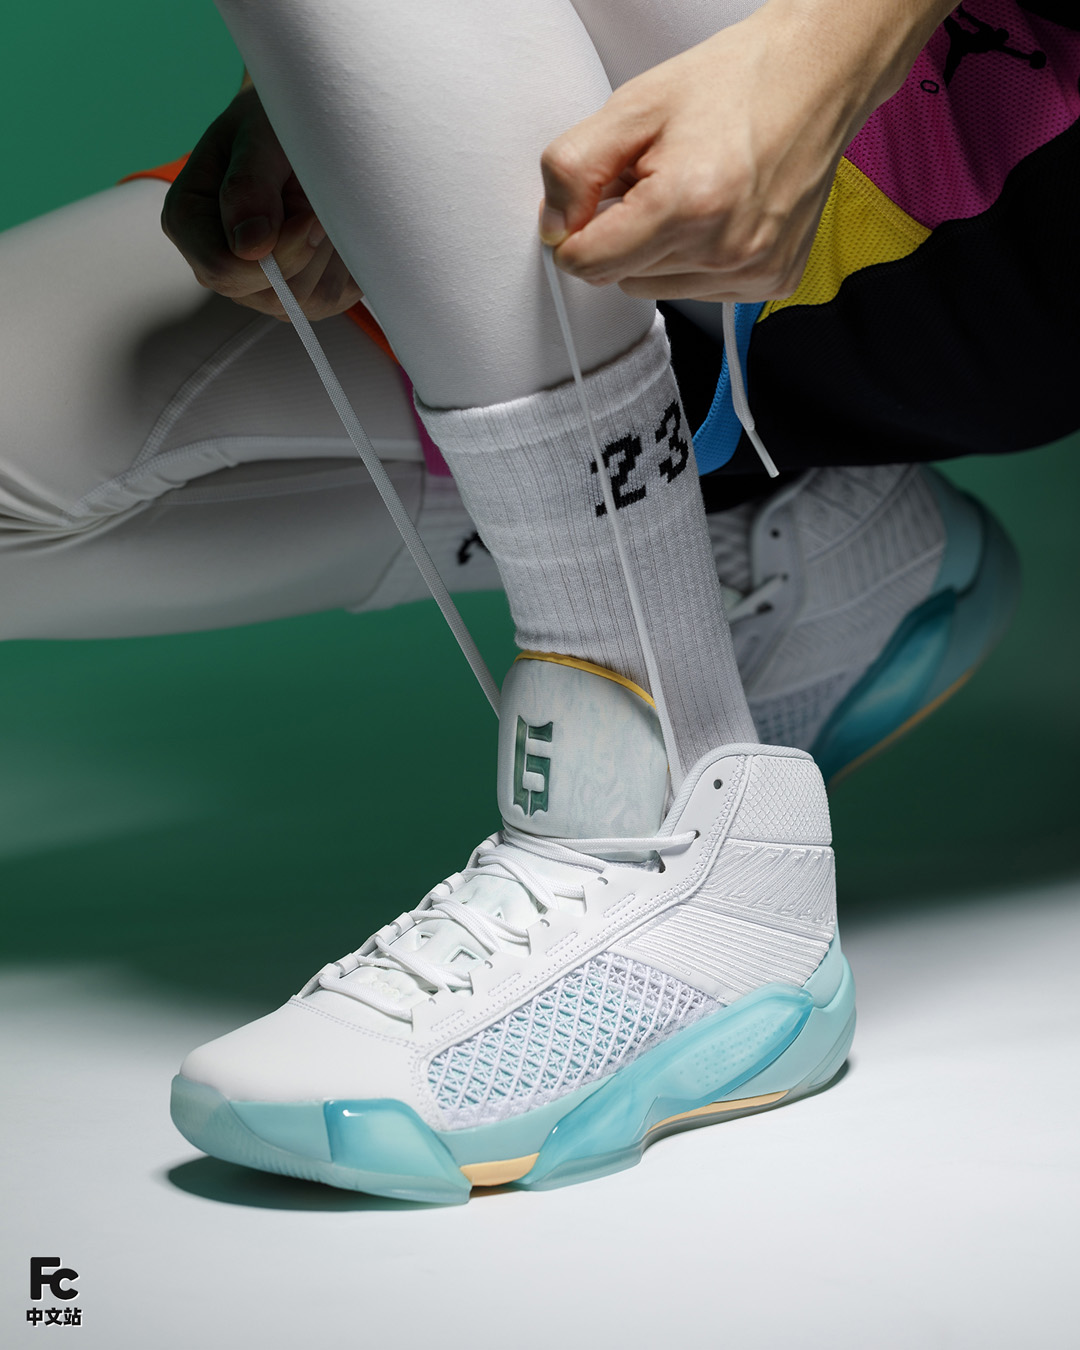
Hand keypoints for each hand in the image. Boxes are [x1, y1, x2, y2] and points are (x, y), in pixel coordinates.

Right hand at [161, 86, 362, 319]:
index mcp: (190, 223)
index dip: (274, 253)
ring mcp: (260, 287)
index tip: (311, 214)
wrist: (300, 130)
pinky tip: (336, 226)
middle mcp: (220, 265)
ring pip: (308, 301)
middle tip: (322, 199)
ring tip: (325, 205)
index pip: (224, 270)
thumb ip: (249, 186)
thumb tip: (251, 247)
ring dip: (332, 253)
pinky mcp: (300, 296)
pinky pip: (333, 297)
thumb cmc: (270, 123)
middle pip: (271, 293)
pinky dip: (347, 262)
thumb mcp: (258, 135)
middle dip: (309, 249)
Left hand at [539, 0, 948, 302]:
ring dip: (659, 249)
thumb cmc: (730, 85)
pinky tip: (720, 213)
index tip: (594, 199)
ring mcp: (753, 271)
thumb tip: (553, 228)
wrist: (815, 77)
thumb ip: (574, 168)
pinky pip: (701, 290)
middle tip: (654, 180)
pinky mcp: (772, 280)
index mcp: (685, 206)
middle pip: (621, 278)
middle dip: (623, 233)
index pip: (588, 264)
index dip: (577, 230)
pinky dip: (697, 258)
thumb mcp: (633, 107)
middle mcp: (724, 251)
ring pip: (658, 288)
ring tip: (690, 192)